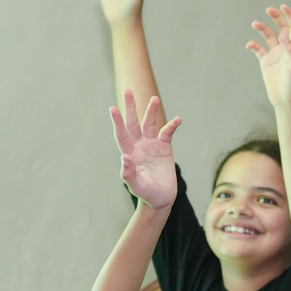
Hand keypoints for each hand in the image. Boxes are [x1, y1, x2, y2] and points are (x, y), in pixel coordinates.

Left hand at [111, 90, 180, 207]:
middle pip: (133, 123)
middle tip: (128, 91)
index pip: (121, 134)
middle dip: (130, 107)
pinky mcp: (164, 147)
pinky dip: (172, 126)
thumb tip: (124, 158)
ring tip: (154, 98)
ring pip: (150, 124)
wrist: (161, 199)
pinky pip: (167, 133)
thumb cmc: (147, 194)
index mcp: (129, 154)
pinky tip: (178, 120)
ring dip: (151, 111)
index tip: (113, 108)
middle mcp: (138, 146)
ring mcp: (151, 145)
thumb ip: (129, 173)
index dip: (117, 122)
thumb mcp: (137, 186)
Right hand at [247, 5, 290, 108]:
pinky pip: (258, 49)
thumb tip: (283, 35)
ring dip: (262, 28)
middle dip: (276, 17)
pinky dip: (253, 45)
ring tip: (255, 24)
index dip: (290, 15)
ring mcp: (275, 54)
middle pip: (281, 27)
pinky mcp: (265, 62)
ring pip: (268, 35)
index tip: (283, 6)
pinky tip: (250, 45)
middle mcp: (285, 48)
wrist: (285, 100)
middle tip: (269, 9)